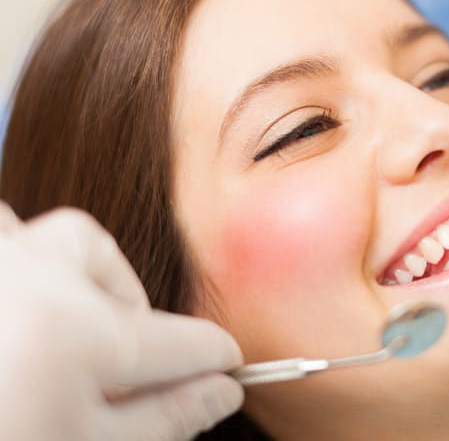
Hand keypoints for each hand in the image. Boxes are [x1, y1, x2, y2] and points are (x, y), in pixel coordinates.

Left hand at [0, 203, 243, 439]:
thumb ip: (165, 417)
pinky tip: (16, 321)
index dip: (217, 359)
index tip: (224, 371)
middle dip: (125, 306)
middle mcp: (28, 278)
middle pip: (103, 257)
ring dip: (67, 271)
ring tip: (58, 328)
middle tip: (115, 363)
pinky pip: (2, 238)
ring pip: (42, 233)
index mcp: (74, 333)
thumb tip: (223, 390)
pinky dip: (17, 268)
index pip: (182, 339)